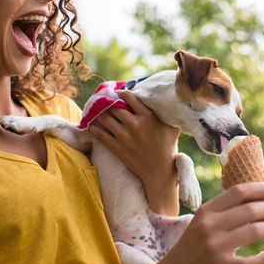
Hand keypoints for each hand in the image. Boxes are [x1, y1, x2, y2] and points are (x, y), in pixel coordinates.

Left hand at [89, 90, 180, 214]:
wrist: (159, 171)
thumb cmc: (168, 147)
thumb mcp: (172, 127)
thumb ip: (167, 113)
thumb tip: (166, 100)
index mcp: (148, 117)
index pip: (129, 97)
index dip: (120, 92)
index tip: (116, 91)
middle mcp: (134, 124)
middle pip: (114, 106)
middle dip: (107, 100)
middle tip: (102, 97)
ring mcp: (124, 137)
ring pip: (105, 118)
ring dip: (98, 112)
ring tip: (95, 108)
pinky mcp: (117, 148)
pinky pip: (100, 134)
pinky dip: (93, 127)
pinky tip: (91, 122)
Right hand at [157, 182, 263, 263]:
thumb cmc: (191, 246)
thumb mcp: (201, 222)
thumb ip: (224, 212)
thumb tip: (259, 201)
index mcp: (206, 211)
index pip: (238, 192)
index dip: (261, 188)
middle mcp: (210, 226)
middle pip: (250, 210)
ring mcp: (216, 246)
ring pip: (255, 231)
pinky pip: (252, 260)